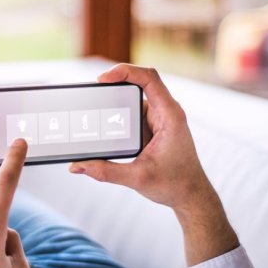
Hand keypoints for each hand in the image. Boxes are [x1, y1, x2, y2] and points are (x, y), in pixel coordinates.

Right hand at [69, 64, 238, 264]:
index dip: (125, 71)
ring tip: (93, 111)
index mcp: (170, 116)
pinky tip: (103, 125)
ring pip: (132, 100)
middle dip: (113, 86)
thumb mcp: (137, 178)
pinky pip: (132, 113)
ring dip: (114, 104)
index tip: (102, 79)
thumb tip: (77, 166)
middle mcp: (165, 112)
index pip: (149, 79)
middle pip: (137, 84)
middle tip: (91, 94)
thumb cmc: (174, 185)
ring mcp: (158, 119)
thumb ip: (105, 171)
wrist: (191, 196)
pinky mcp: (151, 127)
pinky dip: (116, 116)